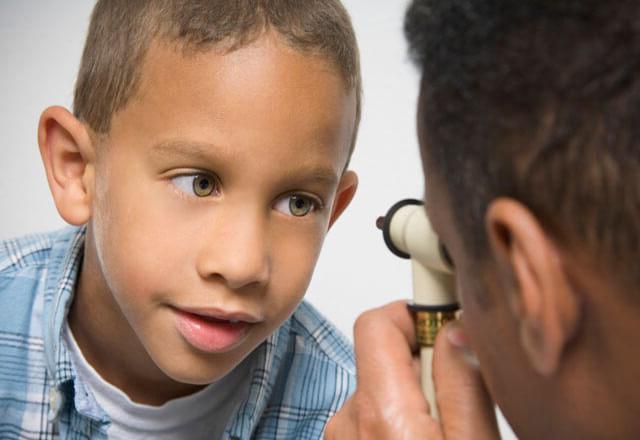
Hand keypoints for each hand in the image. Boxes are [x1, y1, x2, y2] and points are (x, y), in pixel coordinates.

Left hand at [324, 301, 499, 439]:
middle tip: (457, 401)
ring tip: (444, 433)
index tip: (443, 322)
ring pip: (385, 389)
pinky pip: (375, 416)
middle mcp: (350, 419)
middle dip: (425, 366)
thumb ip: (463, 387)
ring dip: (415, 398)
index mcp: (380, 412)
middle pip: (386, 357)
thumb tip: (454, 332)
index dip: (413, 315)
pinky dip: (401, 421)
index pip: (376, 325)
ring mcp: (345, 436)